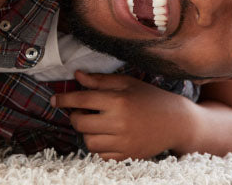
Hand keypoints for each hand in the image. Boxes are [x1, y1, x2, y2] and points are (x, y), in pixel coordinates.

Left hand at [52, 71, 193, 160]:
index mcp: (118, 100)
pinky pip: (101, 155)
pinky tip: (106, 135)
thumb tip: (77, 76)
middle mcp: (119, 122)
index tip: (55, 99)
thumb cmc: (151, 98)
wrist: (177, 122)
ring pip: (88, 141)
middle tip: (81, 110)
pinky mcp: (127, 156)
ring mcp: (123, 142)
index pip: (81, 99)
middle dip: (75, 116)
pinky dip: (98, 145)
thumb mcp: (127, 83)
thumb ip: (100, 81)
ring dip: (86, 131)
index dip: (64, 99)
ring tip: (96, 122)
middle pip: (80, 123)